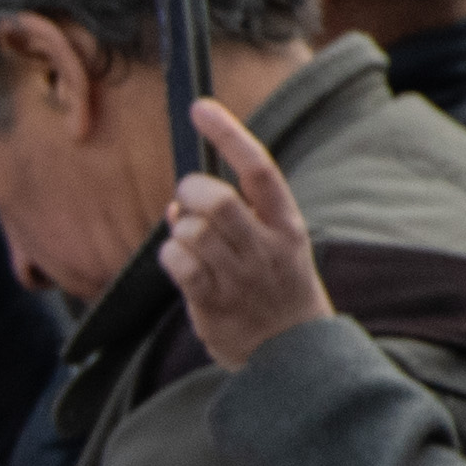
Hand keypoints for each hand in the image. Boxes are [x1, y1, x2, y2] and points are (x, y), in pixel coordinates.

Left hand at [160, 96, 329, 359]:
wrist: (294, 357)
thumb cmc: (276, 291)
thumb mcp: (274, 247)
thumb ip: (235, 219)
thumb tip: (176, 204)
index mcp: (287, 225)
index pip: (259, 168)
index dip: (228, 133)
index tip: (200, 107)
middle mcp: (266, 247)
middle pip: (217, 199)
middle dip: (192, 191)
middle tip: (190, 203)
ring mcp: (241, 277)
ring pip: (192, 230)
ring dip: (180, 230)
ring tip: (193, 247)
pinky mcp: (215, 304)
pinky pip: (178, 264)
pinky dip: (171, 257)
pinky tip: (182, 266)